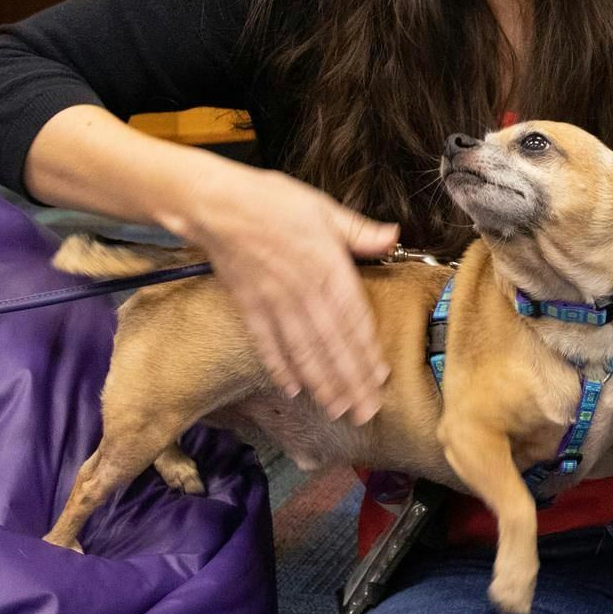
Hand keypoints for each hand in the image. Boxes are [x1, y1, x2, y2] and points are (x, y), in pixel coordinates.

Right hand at [167, 157, 398, 423]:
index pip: (353, 318)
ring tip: (337, 410)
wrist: (218, 204)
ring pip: (303, 351)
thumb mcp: (324, 208)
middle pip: (332, 344)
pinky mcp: (249, 308)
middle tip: (366, 412)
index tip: (380, 378)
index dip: (367, 351)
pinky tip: (293, 391)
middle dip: (350, 382)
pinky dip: (280, 369)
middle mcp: (303, 291)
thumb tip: (393, 236)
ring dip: (322, 384)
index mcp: (327, 267)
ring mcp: (274, 303)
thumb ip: (359, 230)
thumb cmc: (274, 202)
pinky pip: (267, 345)